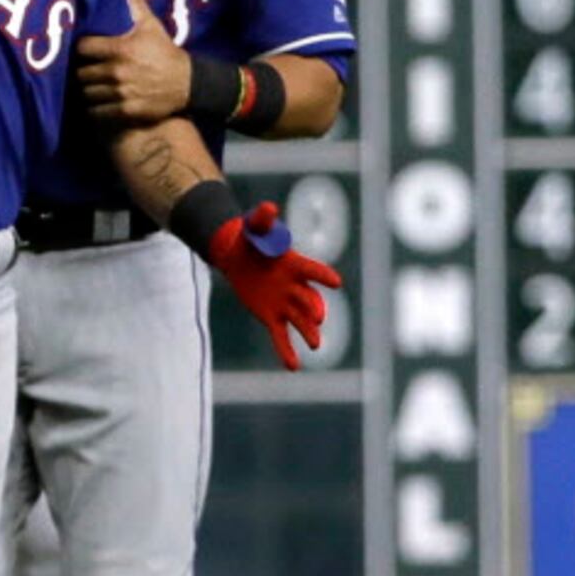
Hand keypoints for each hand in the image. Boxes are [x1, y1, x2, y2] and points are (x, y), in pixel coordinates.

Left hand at [75, 0, 191, 122]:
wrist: (189, 83)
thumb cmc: (166, 52)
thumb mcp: (151, 26)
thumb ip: (135, 4)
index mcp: (120, 49)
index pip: (82, 49)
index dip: (81, 50)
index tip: (84, 52)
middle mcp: (117, 72)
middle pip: (81, 74)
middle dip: (82, 72)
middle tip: (86, 71)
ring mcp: (121, 93)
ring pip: (86, 94)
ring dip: (88, 91)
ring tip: (92, 87)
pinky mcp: (125, 111)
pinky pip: (97, 112)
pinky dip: (95, 109)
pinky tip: (99, 102)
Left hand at [207, 201, 340, 370]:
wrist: (237, 256)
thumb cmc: (251, 239)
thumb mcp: (254, 228)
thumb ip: (263, 220)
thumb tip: (268, 208)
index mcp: (295, 265)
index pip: (312, 271)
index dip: (322, 276)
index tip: (336, 283)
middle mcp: (294, 286)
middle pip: (308, 299)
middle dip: (314, 308)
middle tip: (318, 318)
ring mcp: (284, 303)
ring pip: (299, 321)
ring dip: (308, 333)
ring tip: (316, 346)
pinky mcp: (271, 316)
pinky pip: (281, 336)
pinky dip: (287, 351)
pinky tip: (294, 367)